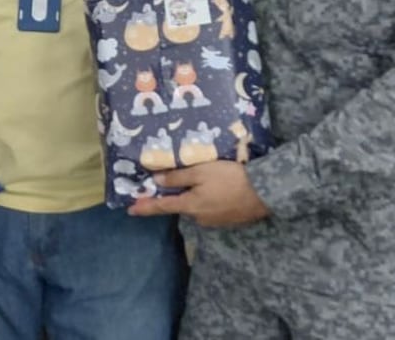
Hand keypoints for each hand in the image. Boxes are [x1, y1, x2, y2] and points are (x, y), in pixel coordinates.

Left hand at [127, 161, 268, 227]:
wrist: (265, 192)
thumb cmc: (229, 178)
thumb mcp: (200, 172)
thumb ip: (177, 177)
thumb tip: (155, 181)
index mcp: (190, 206)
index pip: (161, 207)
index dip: (145, 207)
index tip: (130, 209)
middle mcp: (199, 218)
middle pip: (180, 206)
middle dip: (175, 195)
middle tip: (172, 181)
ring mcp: (215, 221)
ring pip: (196, 207)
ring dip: (194, 196)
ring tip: (203, 180)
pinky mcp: (228, 220)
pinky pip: (210, 209)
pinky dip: (208, 199)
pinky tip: (216, 189)